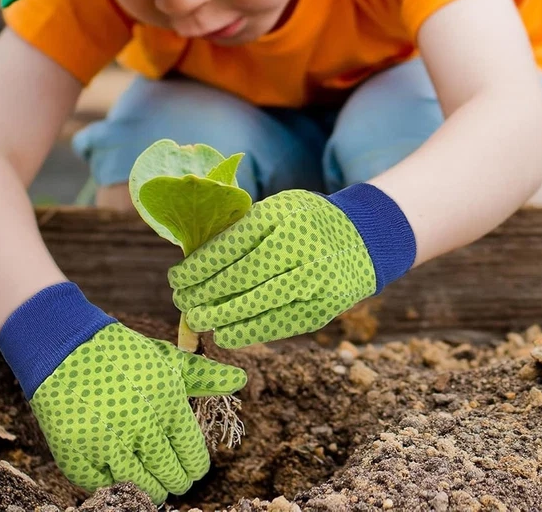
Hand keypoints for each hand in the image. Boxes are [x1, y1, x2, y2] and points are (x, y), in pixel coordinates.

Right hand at [0, 283, 245, 503]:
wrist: (65, 346)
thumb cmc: (124, 354)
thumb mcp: (166, 360)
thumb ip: (203, 376)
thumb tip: (241, 379)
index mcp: (168, 404)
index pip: (194, 461)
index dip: (193, 466)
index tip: (187, 462)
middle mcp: (141, 427)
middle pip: (172, 481)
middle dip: (173, 478)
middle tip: (166, 468)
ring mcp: (108, 444)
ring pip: (143, 491)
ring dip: (149, 486)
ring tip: (146, 471)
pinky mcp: (78, 456)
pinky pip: (107, 488)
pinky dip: (115, 483)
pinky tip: (118, 467)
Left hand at [169, 185, 415, 347]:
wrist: (364, 238)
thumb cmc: (307, 221)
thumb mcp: (278, 207)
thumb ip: (243, 228)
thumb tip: (195, 259)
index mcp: (280, 217)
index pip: (229, 247)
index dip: (198, 268)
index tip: (177, 277)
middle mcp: (297, 248)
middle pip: (238, 278)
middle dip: (202, 294)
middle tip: (180, 302)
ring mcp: (312, 280)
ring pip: (254, 305)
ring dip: (218, 317)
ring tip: (195, 319)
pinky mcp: (321, 308)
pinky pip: (276, 325)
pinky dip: (246, 332)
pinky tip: (224, 334)